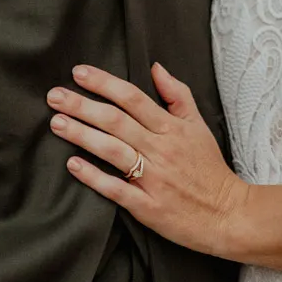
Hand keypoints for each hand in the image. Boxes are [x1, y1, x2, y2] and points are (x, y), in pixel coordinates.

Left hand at [47, 62, 249, 259]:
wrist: (227, 214)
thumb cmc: (209, 167)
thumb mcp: (198, 124)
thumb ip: (177, 94)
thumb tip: (156, 67)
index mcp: (171, 128)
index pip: (133, 97)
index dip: (104, 83)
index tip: (78, 72)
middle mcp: (160, 150)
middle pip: (116, 121)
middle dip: (82, 106)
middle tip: (54, 96)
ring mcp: (154, 179)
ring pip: (113, 151)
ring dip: (83, 136)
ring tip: (57, 124)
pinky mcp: (148, 207)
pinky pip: (117, 190)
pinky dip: (94, 177)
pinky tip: (73, 165)